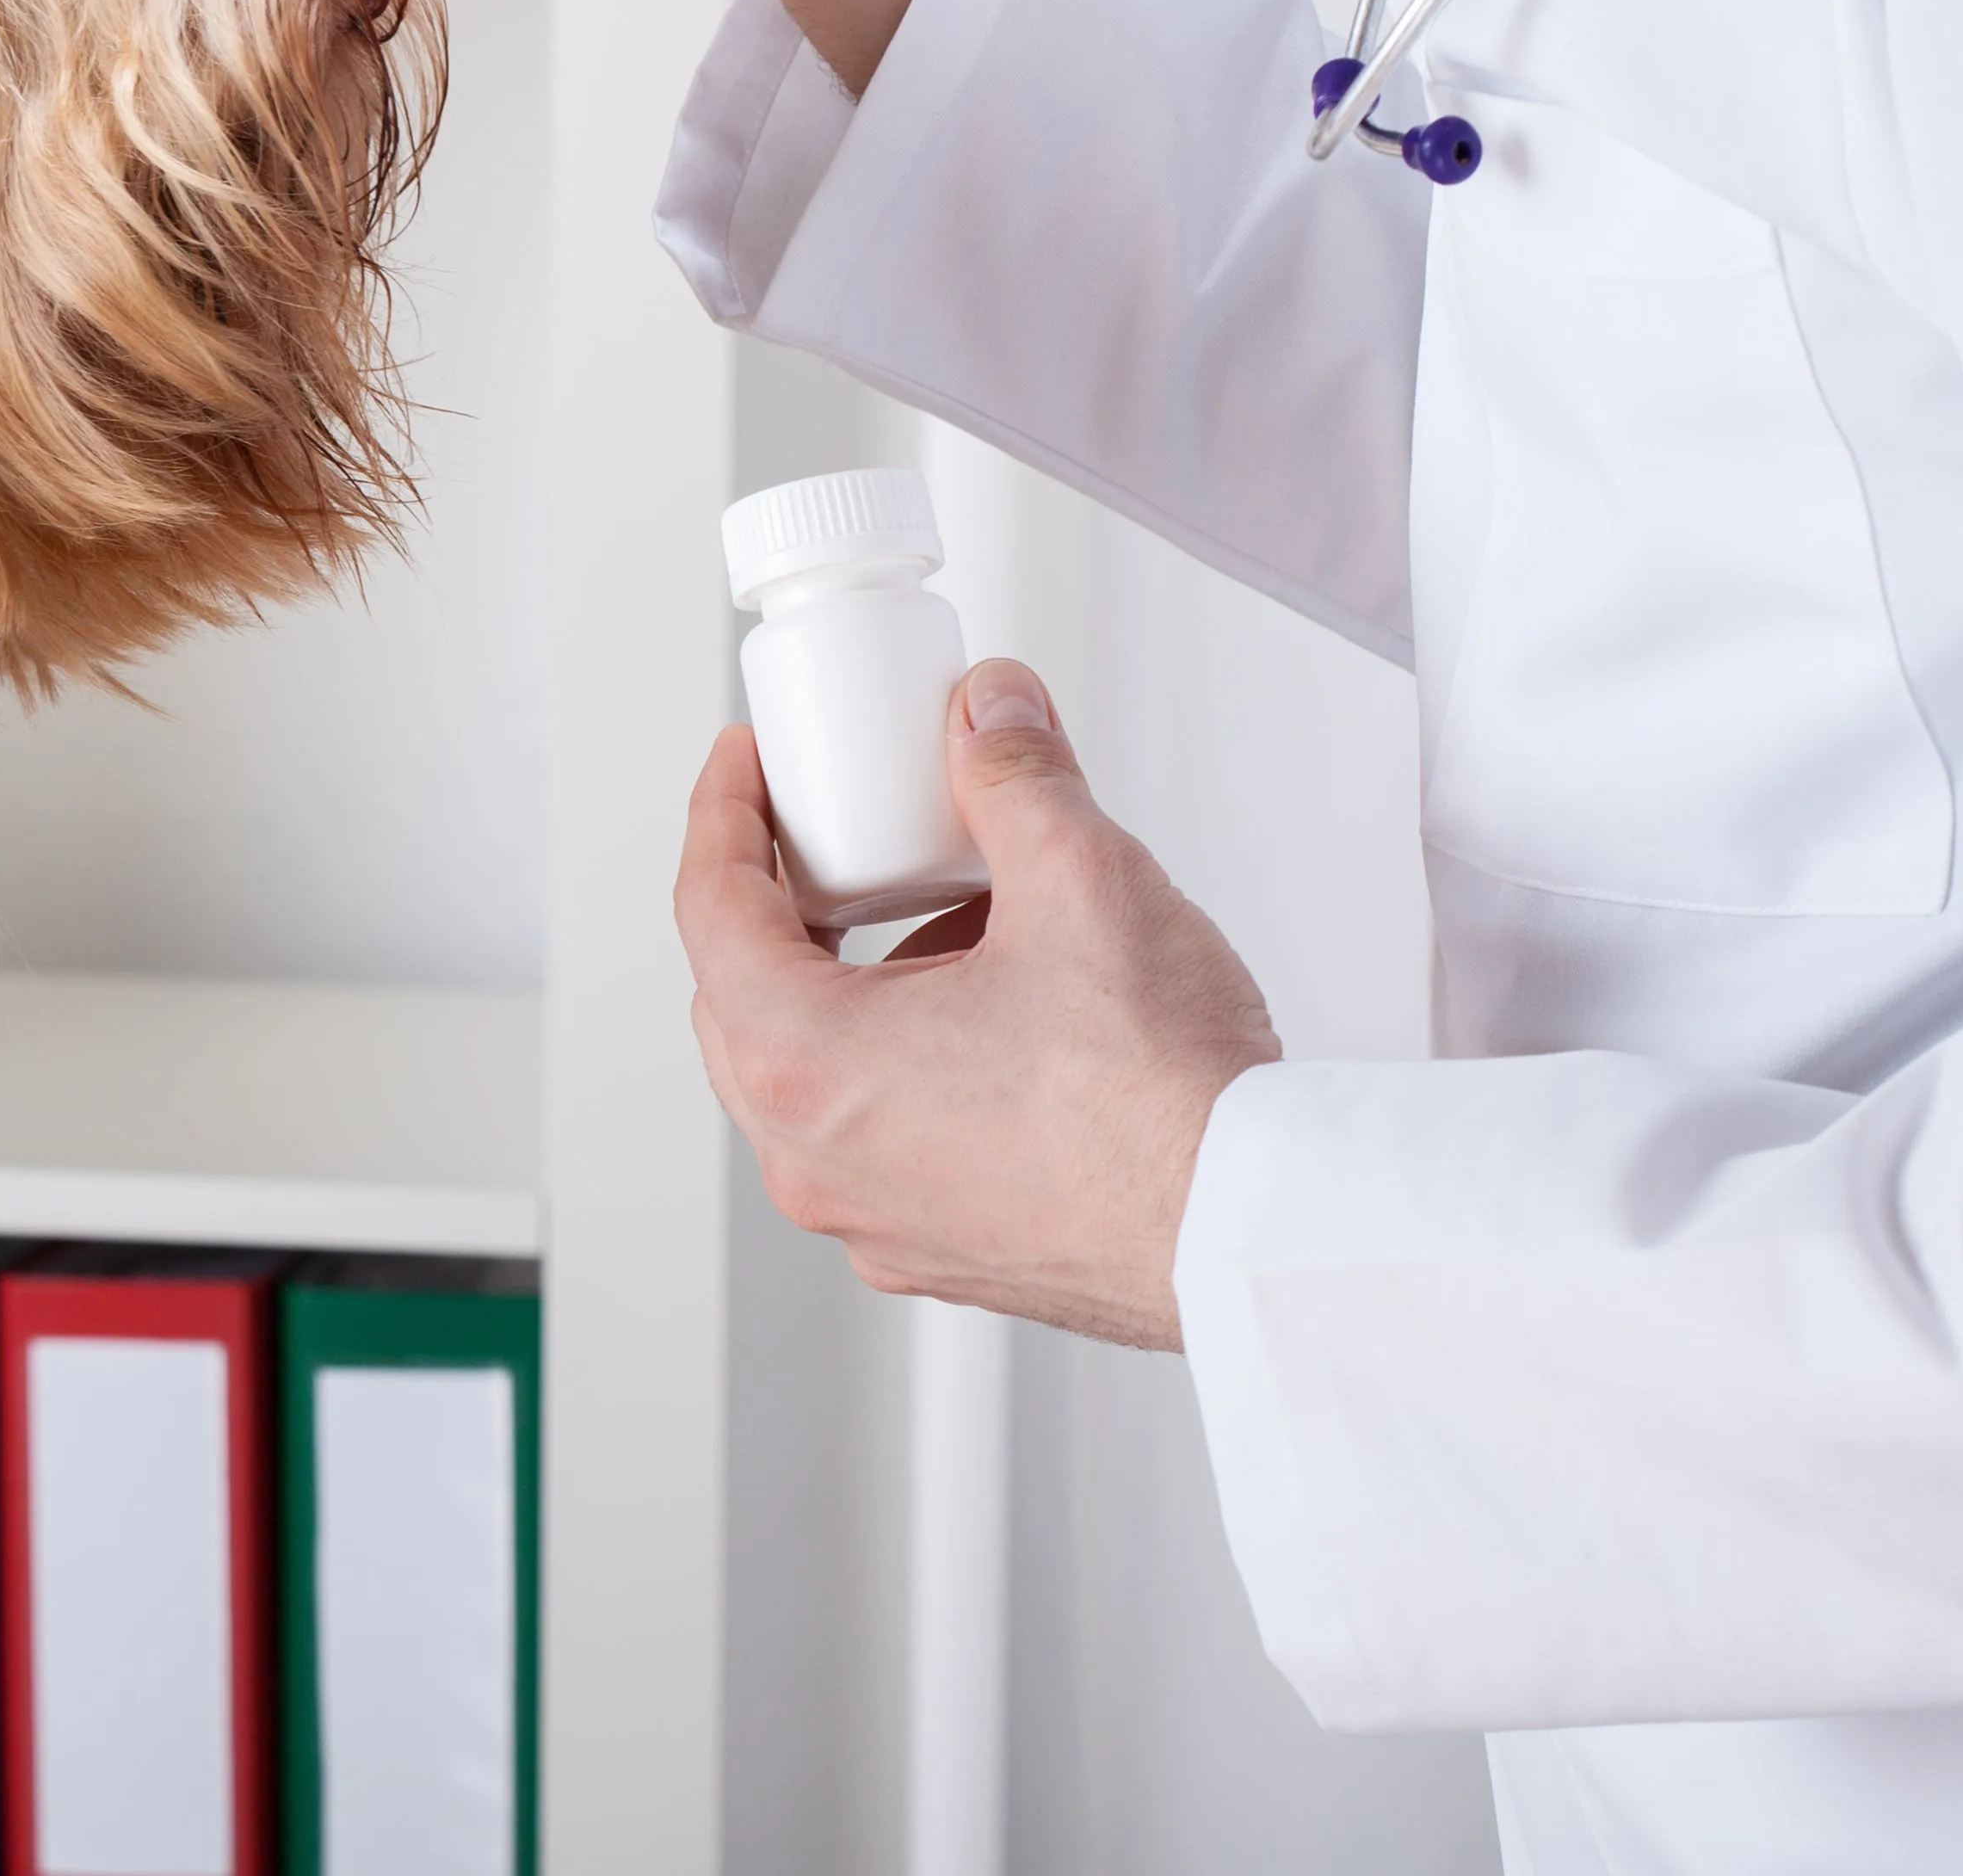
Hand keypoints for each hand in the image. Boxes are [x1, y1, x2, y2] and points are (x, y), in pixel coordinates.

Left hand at [675, 658, 1281, 1348]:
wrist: (1254, 1231)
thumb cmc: (1163, 1099)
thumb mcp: (1080, 878)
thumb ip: (1013, 774)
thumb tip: (989, 711)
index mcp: (807, 1067)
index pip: (708, 909)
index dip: (724, 812)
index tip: (745, 762)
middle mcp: (816, 1160)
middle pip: (743, 997)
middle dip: (779, 901)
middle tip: (829, 831)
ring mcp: (875, 1219)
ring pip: (816, 1073)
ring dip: (856, 983)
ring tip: (953, 914)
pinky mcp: (943, 1250)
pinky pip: (881, 1134)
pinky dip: (906, 1061)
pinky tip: (996, 1008)